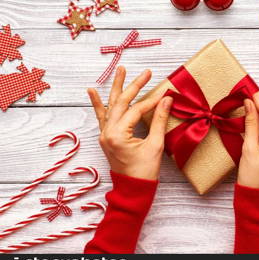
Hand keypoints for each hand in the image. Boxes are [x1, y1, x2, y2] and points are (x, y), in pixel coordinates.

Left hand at [87, 66, 172, 180]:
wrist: (133, 189)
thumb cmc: (145, 171)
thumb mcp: (155, 145)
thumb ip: (159, 120)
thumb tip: (166, 99)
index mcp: (118, 135)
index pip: (136, 110)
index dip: (151, 102)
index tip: (164, 94)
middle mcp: (107, 132)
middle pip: (121, 102)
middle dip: (134, 86)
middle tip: (146, 72)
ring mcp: (104, 134)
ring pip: (111, 106)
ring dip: (116, 88)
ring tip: (120, 70)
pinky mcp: (106, 137)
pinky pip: (101, 117)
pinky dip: (98, 104)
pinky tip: (92, 91)